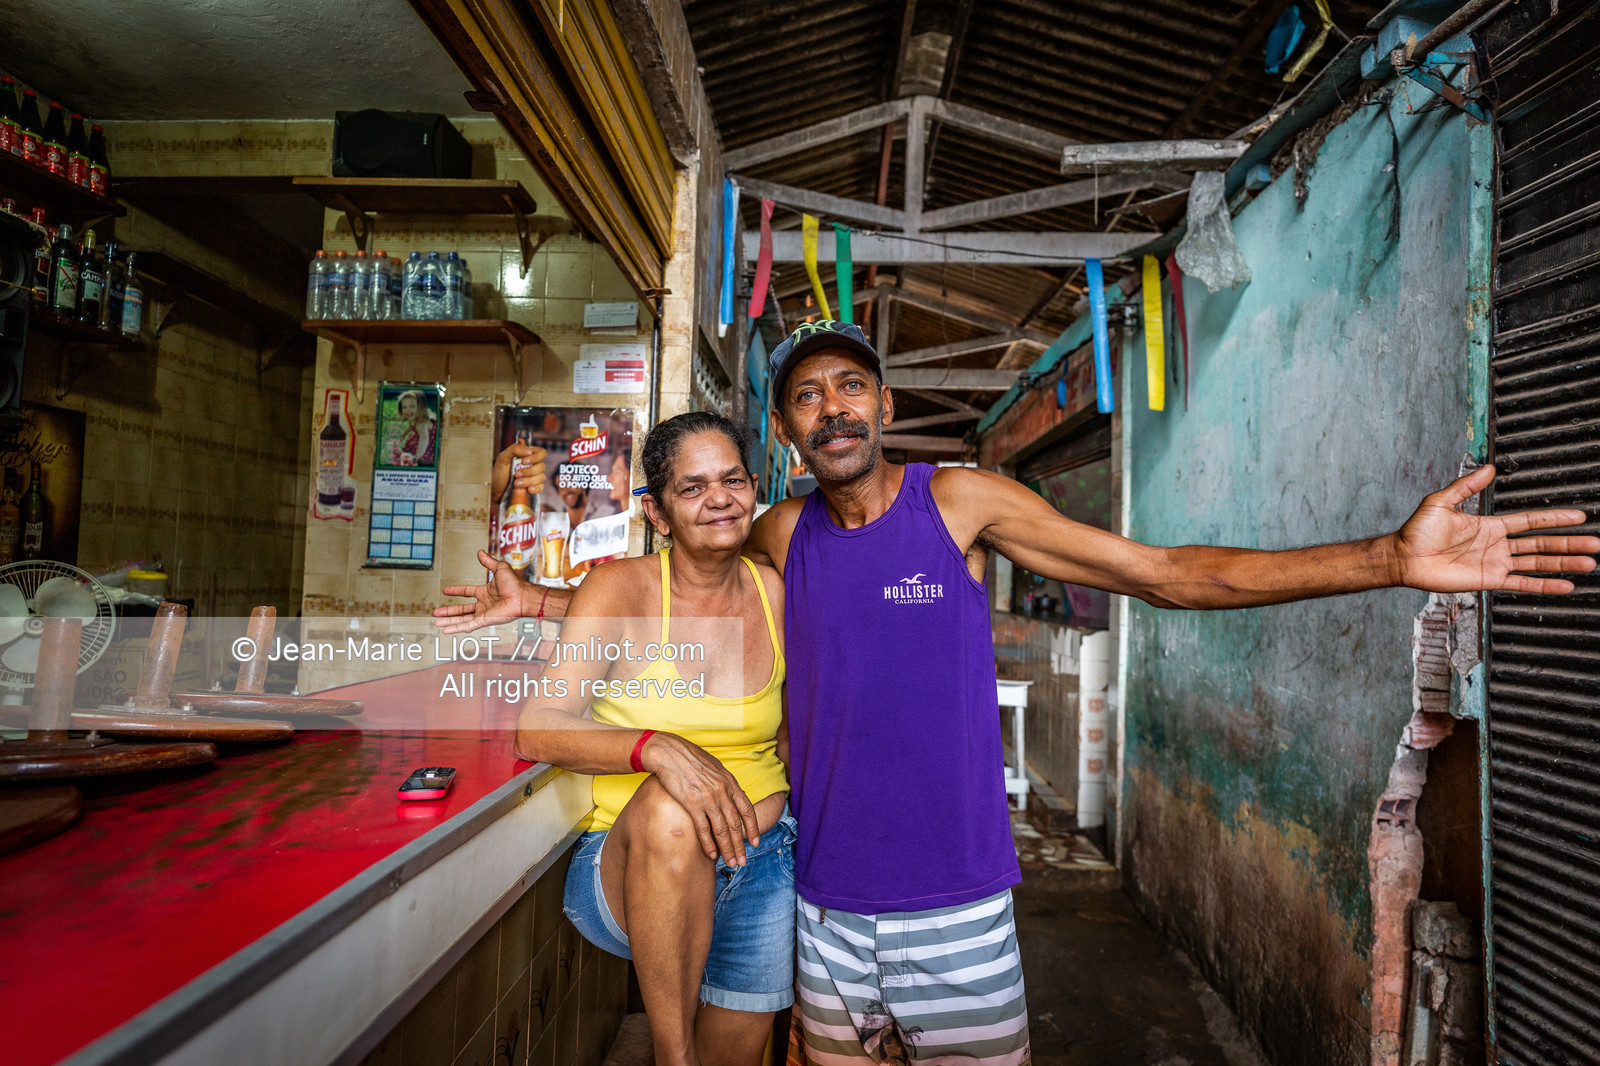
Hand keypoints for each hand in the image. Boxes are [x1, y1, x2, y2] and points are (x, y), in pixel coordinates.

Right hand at [433, 550, 571, 631]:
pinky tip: (446, 630)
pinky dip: (456, 628)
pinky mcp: (485, 620)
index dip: (456, 591)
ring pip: (462, 618)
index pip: (467, 591)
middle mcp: (484, 603)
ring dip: (449, 620)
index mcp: (486, 591)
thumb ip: (488, 561)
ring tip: (436, 622)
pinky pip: (467, 625)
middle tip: (436, 612)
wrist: (523, 596)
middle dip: (449, 611)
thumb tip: (480, 551)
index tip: (446, 591)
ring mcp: (483, 613)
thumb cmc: (516, 584)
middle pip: (462, 609)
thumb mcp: (499, 568)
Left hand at [492, 443, 546, 500]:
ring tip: (516, 484)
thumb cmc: (498, 473)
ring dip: (528, 481)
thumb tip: (529, 450)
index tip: (524, 461)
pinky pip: (541, 487)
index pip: (541, 452)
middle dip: (529, 471)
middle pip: (541, 466)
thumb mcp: (503, 458)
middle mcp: (533, 465)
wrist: (495, 490)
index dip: (536, 457)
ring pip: (541, 477)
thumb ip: (515, 449)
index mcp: (527, 455)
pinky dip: (535, 488)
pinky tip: (528, 489)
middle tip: (516, 474)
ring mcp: (534, 477)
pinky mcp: (534, 487)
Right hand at [638, 731, 760, 865]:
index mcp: (730, 782)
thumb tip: (733, 794)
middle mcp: (722, 792)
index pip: (747, 810)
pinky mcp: (692, 804)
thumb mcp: (715, 767)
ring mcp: (708, 799)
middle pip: (736, 825)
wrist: (669, 752)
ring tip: (731, 863)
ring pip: (722, 830)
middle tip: (743, 862)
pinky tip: (712, 855)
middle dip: (741, 846)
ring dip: (728, 849)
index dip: (753, 828)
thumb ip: (725, 783)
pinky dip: (709, 844)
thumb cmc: (691, 758)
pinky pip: (703, 829)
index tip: (755, 842)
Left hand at [1393, 465, 1598, 593]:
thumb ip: (1466, 486)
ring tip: (1588, 563)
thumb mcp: (1441, 502)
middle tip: (1595, 543)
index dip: (1553, 519)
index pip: (1529, 521)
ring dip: (1563, 563)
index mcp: (1489, 525)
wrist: (1403, 557)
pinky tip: (1565, 586)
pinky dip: (1543, 585)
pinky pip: (1521, 584)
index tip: (1579, 517)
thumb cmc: (1417, 530)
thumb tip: (1489, 468)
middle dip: (1568, 543)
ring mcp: (1495, 563)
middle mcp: (1497, 545)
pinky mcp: (1488, 580)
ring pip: (1537, 563)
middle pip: (1541, 543)